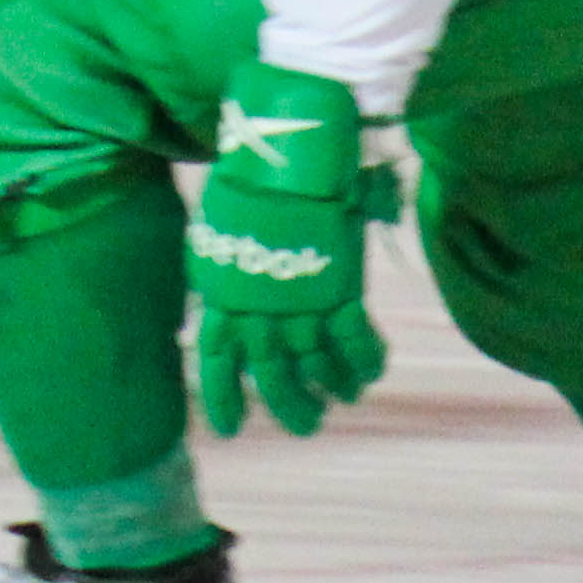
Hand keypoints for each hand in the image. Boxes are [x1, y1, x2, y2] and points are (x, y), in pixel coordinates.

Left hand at [189, 59, 405, 437]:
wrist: (284, 151)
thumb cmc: (250, 180)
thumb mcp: (222, 229)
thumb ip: (229, 268)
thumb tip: (220, 293)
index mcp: (219, 289)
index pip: (214, 356)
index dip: (222, 395)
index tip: (228, 430)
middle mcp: (256, 304)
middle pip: (271, 371)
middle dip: (287, 403)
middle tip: (303, 428)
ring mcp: (299, 299)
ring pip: (314, 365)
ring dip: (326, 390)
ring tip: (336, 406)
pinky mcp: (338, 288)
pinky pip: (354, 340)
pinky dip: (363, 362)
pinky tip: (367, 378)